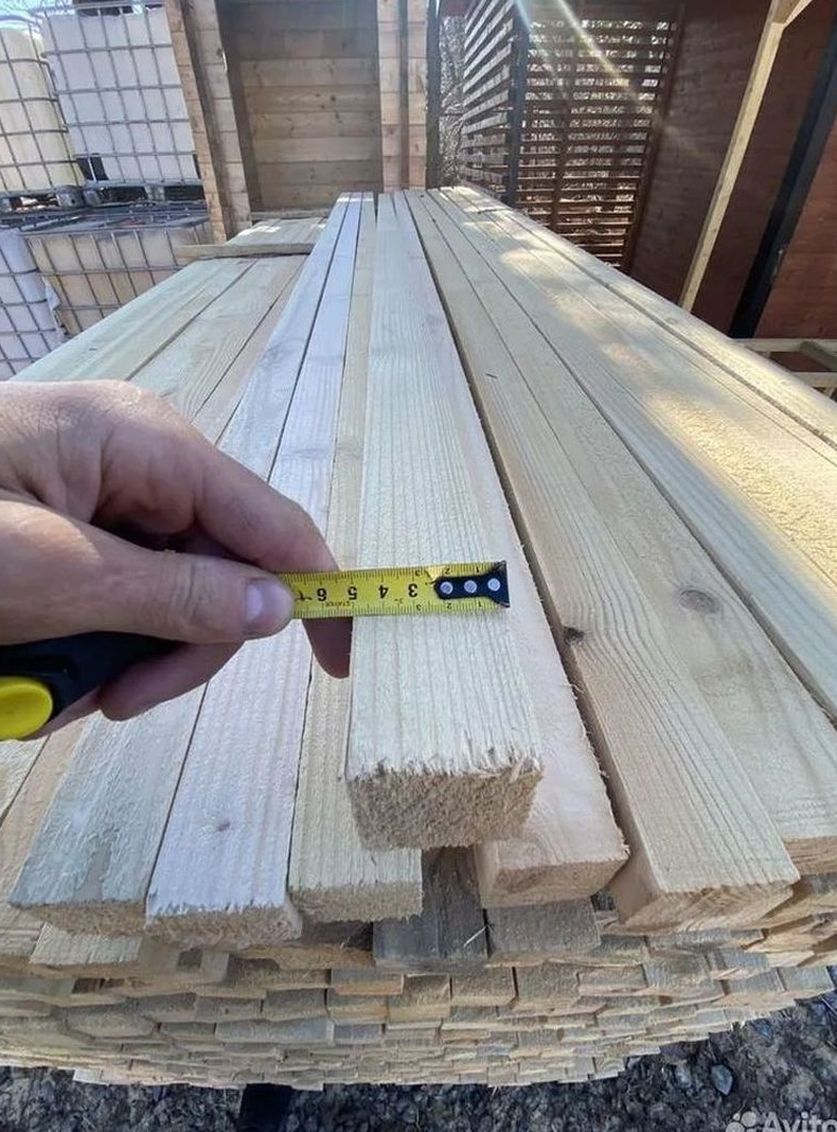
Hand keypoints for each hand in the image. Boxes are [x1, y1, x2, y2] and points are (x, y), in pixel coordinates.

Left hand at [0, 381, 348, 727]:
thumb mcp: (54, 573)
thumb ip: (172, 594)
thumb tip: (281, 606)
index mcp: (151, 445)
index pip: (272, 523)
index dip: (317, 593)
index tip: (340, 666)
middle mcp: (141, 461)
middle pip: (219, 570)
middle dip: (179, 646)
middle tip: (117, 700)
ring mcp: (105, 488)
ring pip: (170, 591)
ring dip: (131, 653)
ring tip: (66, 686)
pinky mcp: (72, 518)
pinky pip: (122, 588)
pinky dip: (99, 635)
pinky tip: (52, 656)